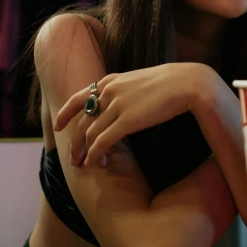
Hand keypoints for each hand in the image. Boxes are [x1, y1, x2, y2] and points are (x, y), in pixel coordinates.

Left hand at [54, 63, 220, 166]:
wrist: (188, 83)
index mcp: (111, 81)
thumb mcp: (141, 81)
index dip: (65, 113)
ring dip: (85, 152)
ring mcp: (116, 106)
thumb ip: (127, 91)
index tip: (58, 125)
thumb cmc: (172, 82)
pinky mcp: (126, 121)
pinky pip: (102, 142)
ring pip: (89, 134)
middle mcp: (108, 92)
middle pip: (82, 121)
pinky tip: (96, 164)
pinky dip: (95, 154)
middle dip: (75, 142)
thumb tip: (124, 104)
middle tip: (73, 158)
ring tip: (85, 165)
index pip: (78, 97)